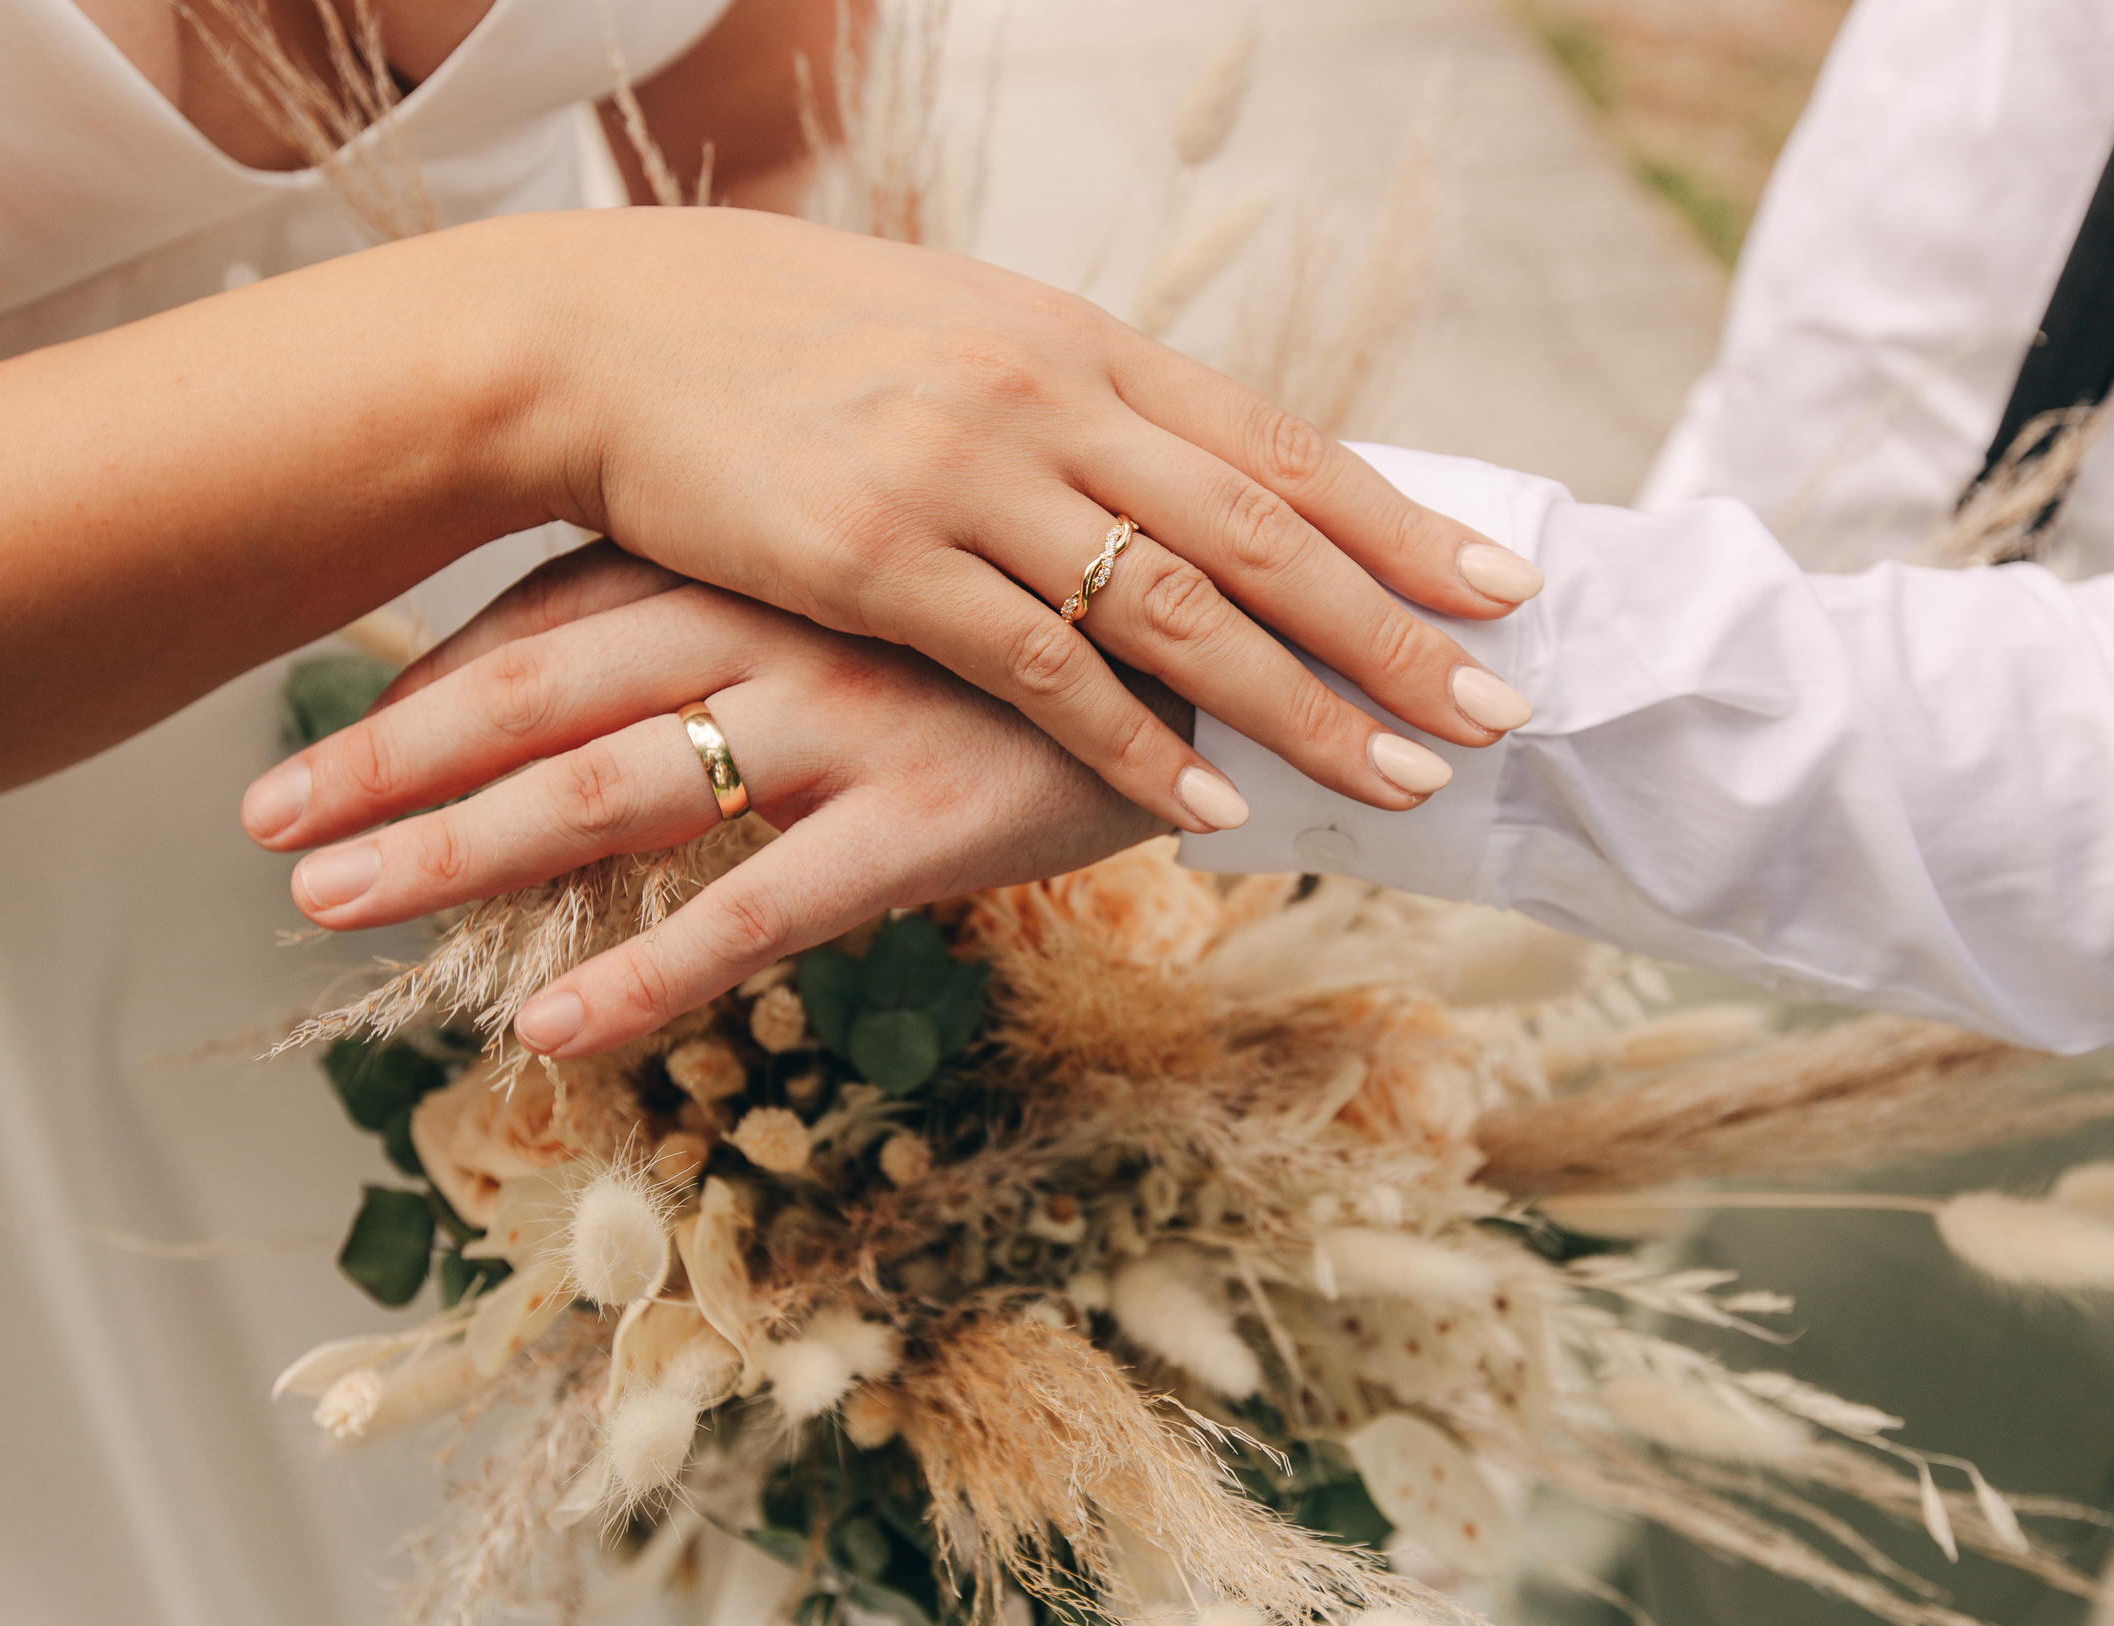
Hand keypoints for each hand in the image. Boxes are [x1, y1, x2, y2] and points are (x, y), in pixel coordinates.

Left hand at [243, 543, 1167, 1054]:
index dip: (423, 692)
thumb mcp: (892, 592)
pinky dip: (650, 970)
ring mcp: (850, 719)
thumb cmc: (1044, 625)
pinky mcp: (930, 816)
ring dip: (464, 851)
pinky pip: (761, 906)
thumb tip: (647, 679)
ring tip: (337, 913)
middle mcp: (782, 626)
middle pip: (541, 695)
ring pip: (616, 789)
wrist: (1244, 635)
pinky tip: (550, 1029)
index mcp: (767, 564)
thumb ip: (765, 616)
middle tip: (264, 835)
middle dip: (390, 769)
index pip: (549, 620)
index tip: (316, 756)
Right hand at [508, 208, 1537, 832]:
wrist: (609, 338)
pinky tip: (1206, 803)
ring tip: (1406, 776)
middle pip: (1262, 534)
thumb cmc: (789, 345)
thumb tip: (1183, 466)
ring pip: (1177, 609)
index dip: (1398, 521)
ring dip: (1303, 704)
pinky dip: (1133, 741)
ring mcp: (967, 477)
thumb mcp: (960, 335)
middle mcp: (1048, 399)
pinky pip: (1038, 668)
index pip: (1277, 443)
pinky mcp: (878, 561)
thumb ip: (1079, 401)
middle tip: (1503, 706)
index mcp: (1080, 342)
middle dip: (1395, 632)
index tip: (1502, 584)